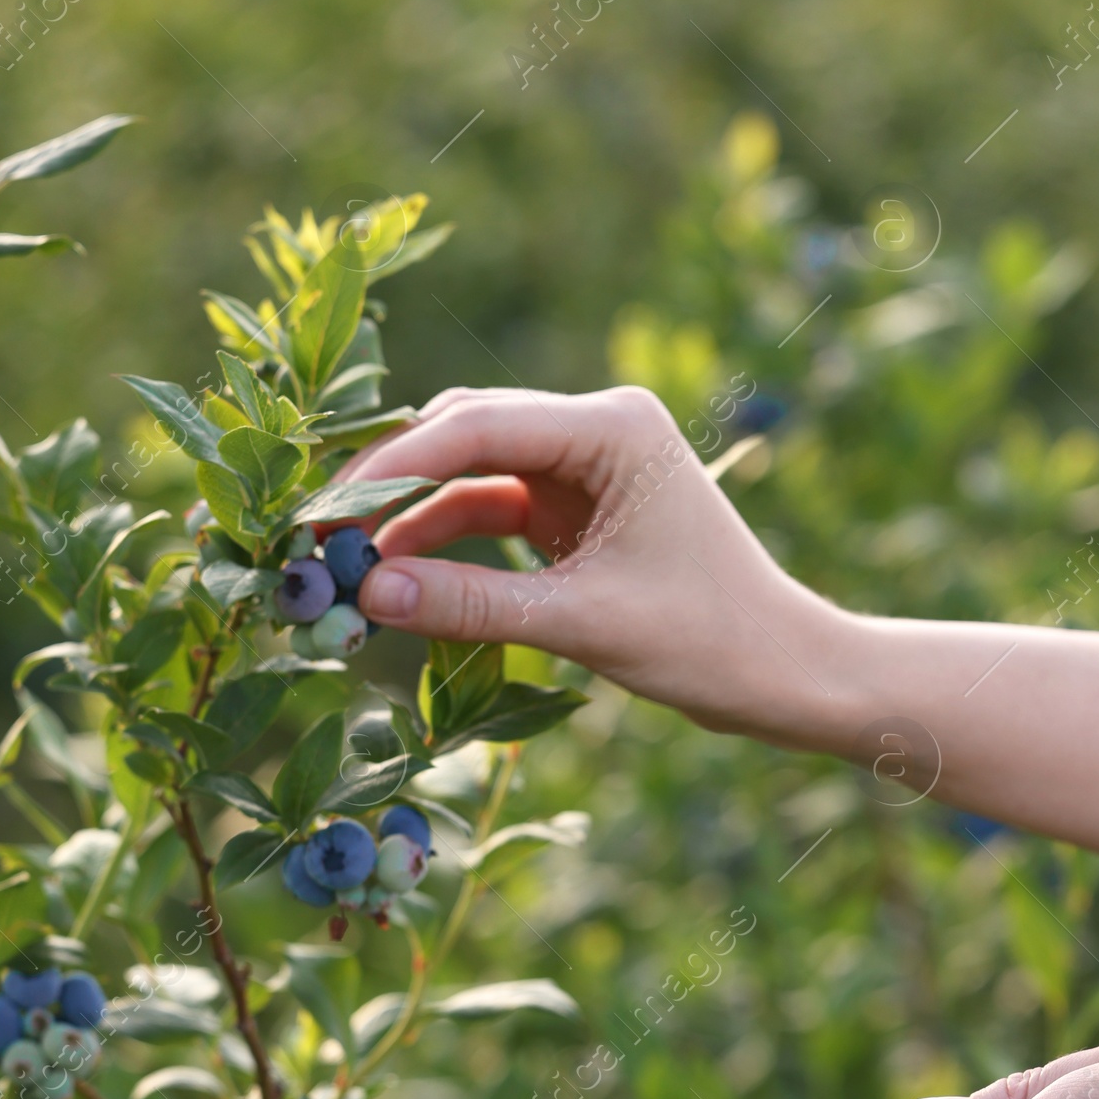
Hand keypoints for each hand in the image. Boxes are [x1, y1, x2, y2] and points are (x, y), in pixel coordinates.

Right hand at [336, 385, 860, 747]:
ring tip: (345, 568)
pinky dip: (446, 540)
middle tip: (317, 536)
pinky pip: (492, 509)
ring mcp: (586, 464)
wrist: (781, 672)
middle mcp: (598, 426)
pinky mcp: (577, 506)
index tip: (325, 510)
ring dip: (411, 517)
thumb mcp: (580, 623)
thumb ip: (470, 603)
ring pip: (470, 472)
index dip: (392, 467)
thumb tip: (366, 595)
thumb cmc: (706, 641)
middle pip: (464, 434)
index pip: (477, 426)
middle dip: (390, 485)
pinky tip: (396, 579)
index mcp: (613, 427)